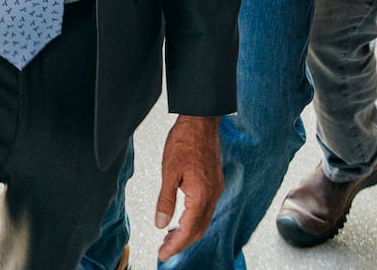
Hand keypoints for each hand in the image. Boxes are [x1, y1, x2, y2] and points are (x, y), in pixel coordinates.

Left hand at [155, 115, 221, 259]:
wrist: (201, 120)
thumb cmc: (185, 141)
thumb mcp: (169, 171)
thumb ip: (165, 200)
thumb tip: (160, 224)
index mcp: (201, 194)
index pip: (189, 229)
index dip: (176, 245)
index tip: (163, 254)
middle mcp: (212, 194)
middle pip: (199, 229)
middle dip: (182, 243)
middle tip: (164, 250)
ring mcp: (216, 188)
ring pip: (204, 220)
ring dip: (188, 232)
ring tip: (170, 238)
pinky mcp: (215, 183)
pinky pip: (206, 209)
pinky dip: (194, 220)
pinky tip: (182, 219)